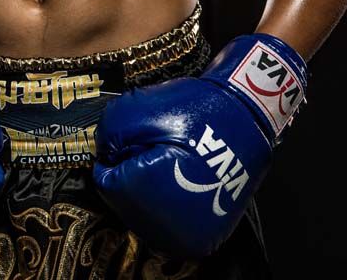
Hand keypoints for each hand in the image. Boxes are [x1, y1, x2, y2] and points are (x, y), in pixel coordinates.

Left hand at [92, 33, 306, 258]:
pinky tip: (178, 178)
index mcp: (147, 196)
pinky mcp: (205, 237)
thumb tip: (103, 157)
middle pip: (124, 202)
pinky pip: (169, 225)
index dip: (116, 154)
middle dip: (131, 174)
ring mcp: (190, 237)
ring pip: (146, 216)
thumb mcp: (135, 109)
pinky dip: (166, 205)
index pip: (106, 182)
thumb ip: (107, 135)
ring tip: (168, 162)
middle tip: (153, 148)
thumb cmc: (192, 109)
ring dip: (147, 193)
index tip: (134, 139)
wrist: (243, 114)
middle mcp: (169, 229)